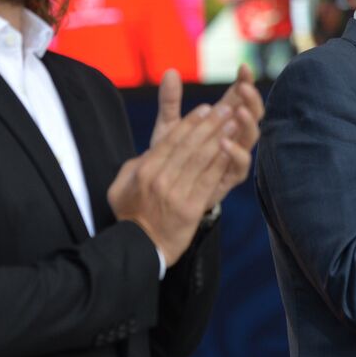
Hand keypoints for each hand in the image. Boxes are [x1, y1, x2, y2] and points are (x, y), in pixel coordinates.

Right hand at [107, 100, 244, 264]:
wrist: (141, 248)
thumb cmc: (131, 213)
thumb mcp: (121, 185)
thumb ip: (136, 164)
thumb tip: (151, 149)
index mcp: (145, 170)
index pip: (171, 139)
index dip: (190, 122)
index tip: (205, 108)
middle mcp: (160, 179)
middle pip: (189, 145)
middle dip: (210, 124)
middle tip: (226, 108)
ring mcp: (176, 194)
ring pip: (201, 159)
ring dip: (220, 138)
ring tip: (234, 122)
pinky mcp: (191, 208)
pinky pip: (209, 180)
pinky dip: (221, 162)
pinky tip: (232, 148)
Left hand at [150, 65, 263, 188]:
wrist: (165, 193)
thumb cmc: (172, 158)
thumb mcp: (169, 127)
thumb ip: (170, 101)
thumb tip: (170, 71)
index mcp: (221, 121)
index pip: (239, 96)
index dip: (245, 82)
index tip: (243, 68)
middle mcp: (233, 136)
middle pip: (252, 113)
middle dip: (252, 99)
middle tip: (244, 87)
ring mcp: (234, 156)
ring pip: (251, 136)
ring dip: (248, 123)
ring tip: (239, 111)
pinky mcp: (230, 176)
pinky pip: (241, 164)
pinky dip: (235, 152)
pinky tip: (224, 143)